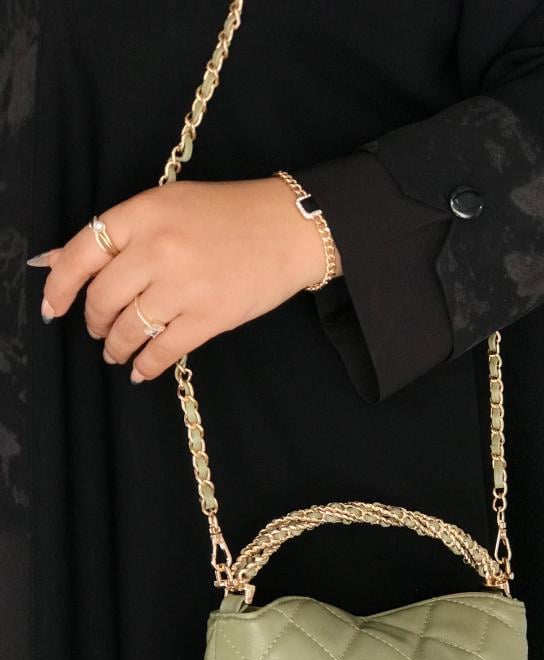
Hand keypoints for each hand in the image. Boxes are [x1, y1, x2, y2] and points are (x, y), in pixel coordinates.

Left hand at [28, 177, 342, 381]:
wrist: (288, 229)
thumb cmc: (230, 215)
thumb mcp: (168, 205)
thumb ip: (121, 233)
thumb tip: (61, 262)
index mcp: (144, 213)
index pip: (82, 253)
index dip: (60, 286)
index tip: (53, 306)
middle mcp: (158, 249)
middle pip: (103, 298)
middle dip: (94, 321)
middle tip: (97, 330)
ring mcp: (184, 286)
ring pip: (129, 328)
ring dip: (115, 347)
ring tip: (115, 352)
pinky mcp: (210, 317)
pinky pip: (163, 349)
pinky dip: (146, 365)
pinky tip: (141, 369)